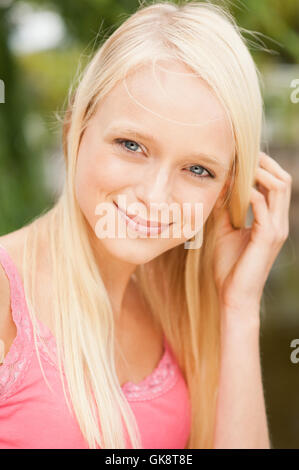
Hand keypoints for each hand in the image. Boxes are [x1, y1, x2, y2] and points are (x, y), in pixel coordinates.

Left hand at [213, 151, 291, 314]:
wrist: (233, 296)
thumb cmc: (229, 267)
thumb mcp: (225, 231)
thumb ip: (225, 210)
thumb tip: (218, 187)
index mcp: (271, 220)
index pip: (276, 183)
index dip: (262, 166)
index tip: (240, 156)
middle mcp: (279, 222)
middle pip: (283, 179)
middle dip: (264, 163)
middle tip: (241, 155)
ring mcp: (276, 229)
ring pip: (279, 187)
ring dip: (259, 173)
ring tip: (237, 168)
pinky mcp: (268, 238)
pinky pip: (264, 206)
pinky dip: (250, 193)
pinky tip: (233, 189)